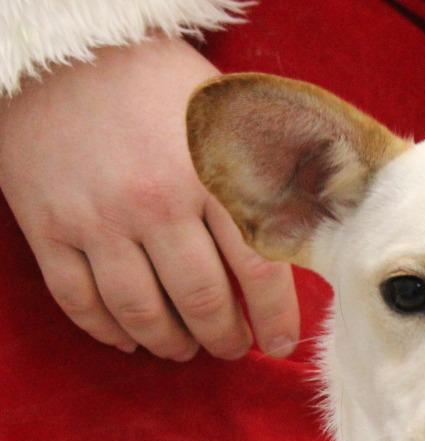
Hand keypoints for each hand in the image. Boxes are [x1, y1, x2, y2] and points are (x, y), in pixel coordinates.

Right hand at [0, 36, 299, 359]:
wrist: (61, 47)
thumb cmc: (161, 86)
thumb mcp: (229, 116)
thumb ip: (271, 174)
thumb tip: (318, 232)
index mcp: (209, 175)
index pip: (258, 270)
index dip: (274, 318)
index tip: (279, 343)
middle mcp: (154, 202)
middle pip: (202, 303)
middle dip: (225, 339)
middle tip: (233, 347)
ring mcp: (96, 218)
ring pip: (142, 313)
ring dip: (171, 344)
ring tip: (186, 349)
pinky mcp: (45, 225)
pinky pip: (79, 301)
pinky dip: (108, 331)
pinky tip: (130, 338)